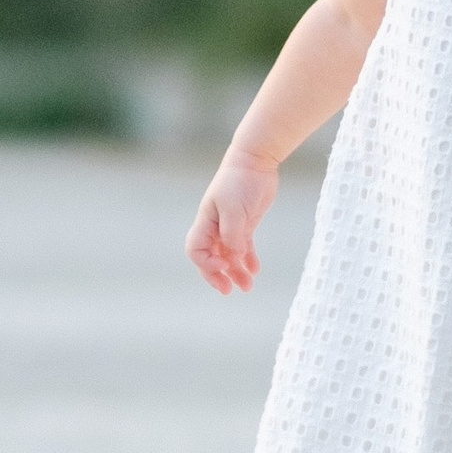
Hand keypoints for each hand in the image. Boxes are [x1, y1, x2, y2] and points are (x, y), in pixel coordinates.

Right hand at [187, 145, 277, 293]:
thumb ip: (233, 235)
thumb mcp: (234, 209)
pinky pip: (243, 248)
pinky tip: (255, 270)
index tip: (224, 265)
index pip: (195, 250)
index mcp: (206, 222)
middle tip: (229, 290)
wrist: (256, 161)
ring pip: (229, 256)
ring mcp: (230, 226)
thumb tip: (234, 257)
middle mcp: (215, 227)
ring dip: (236, 272)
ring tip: (248, 286)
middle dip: (217, 276)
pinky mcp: (245, 224)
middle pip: (210, 258)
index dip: (206, 263)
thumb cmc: (240, 181)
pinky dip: (248, 260)